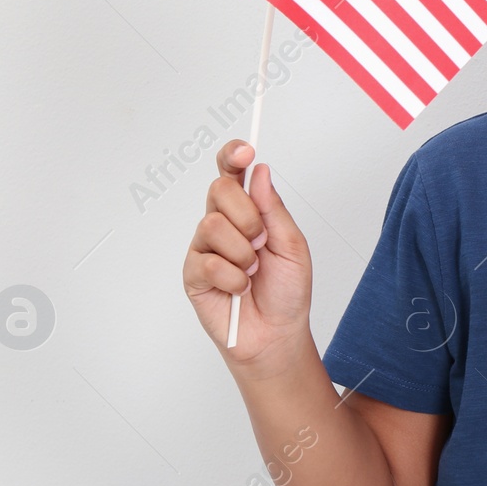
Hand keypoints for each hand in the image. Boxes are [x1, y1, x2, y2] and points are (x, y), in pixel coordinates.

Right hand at [182, 139, 312, 373]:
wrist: (277, 334)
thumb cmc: (287, 291)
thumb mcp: (292, 246)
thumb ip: (275, 209)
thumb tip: (260, 171)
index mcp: (248, 212)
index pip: (231, 174)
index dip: (232, 157)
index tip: (245, 151)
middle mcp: (223, 224)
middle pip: (219, 190)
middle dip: (248, 215)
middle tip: (262, 242)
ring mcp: (205, 248)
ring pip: (212, 224)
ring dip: (243, 252)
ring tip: (253, 272)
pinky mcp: (194, 274)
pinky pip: (208, 261)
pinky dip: (233, 278)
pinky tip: (240, 289)